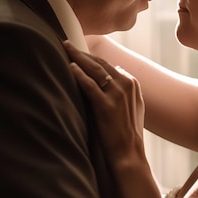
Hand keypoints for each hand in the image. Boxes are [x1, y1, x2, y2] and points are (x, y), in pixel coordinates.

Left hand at [64, 41, 146, 167]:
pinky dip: (78, 74)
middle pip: (100, 63)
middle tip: (66, 43)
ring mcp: (117, 94)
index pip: (108, 64)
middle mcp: (126, 84)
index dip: (91, 57)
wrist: (129, 154)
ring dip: (77, 57)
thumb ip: (124, 88)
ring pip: (94, 69)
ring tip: (64, 48)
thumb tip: (114, 71)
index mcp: (132, 83)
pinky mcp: (106, 105)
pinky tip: (69, 67)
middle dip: (82, 52)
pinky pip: (89, 85)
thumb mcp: (132, 106)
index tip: (77, 51)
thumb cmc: (127, 133)